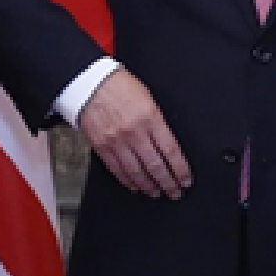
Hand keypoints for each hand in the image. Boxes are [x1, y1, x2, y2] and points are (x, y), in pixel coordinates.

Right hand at [77, 68, 190, 198]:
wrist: (90, 83)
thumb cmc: (120, 86)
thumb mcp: (148, 97)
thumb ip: (158, 122)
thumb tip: (168, 146)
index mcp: (150, 117)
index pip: (171, 151)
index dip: (180, 169)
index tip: (185, 180)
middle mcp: (134, 132)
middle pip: (156, 166)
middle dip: (168, 183)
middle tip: (175, 192)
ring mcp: (116, 141)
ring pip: (136, 172)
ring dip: (149, 186)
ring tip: (156, 193)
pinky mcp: (102, 147)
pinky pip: (117, 170)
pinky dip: (127, 181)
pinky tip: (135, 187)